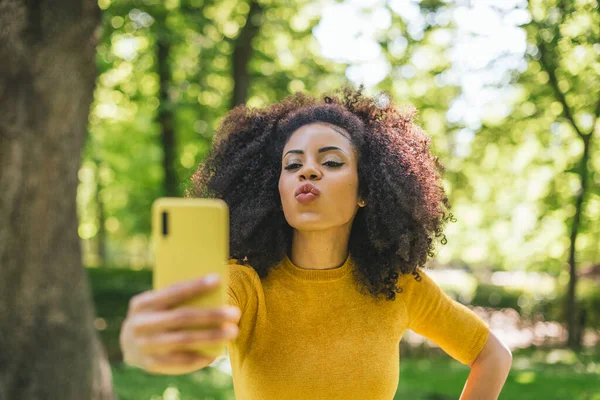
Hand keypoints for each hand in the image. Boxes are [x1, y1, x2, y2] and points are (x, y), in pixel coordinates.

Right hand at [119, 274, 240, 374]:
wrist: (129, 343)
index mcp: (142, 303)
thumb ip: (177, 299)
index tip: (218, 279)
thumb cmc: (156, 315)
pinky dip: (200, 357)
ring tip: (233, 332)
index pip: (172, 292)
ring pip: (184, 340)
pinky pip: (180, 362)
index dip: (195, 286)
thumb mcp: (158, 304)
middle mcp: (141, 324)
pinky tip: (217, 353)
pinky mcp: (151, 364)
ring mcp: (144, 346)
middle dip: (211, 315)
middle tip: (235, 313)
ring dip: (212, 336)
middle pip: (181, 317)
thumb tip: (213, 291)